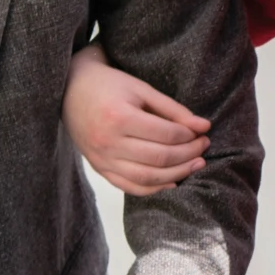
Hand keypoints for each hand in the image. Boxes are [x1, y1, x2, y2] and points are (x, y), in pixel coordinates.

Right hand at [66, 43, 210, 195]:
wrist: (70, 91)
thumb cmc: (109, 85)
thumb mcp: (141, 89)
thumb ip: (172, 109)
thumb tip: (203, 126)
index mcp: (119, 117)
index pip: (166, 134)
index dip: (189, 136)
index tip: (202, 133)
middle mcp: (109, 142)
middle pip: (159, 158)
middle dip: (188, 155)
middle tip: (204, 147)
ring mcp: (102, 159)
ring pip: (147, 178)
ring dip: (177, 174)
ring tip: (195, 165)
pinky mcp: (99, 169)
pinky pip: (130, 187)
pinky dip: (154, 189)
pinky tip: (173, 182)